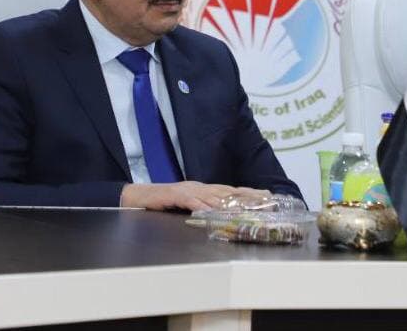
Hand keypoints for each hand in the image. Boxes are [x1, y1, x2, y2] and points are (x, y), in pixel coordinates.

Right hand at [119, 182, 270, 210]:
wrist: (137, 197)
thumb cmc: (162, 204)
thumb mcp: (187, 207)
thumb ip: (203, 211)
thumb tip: (222, 219)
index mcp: (203, 190)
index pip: (231, 191)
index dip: (250, 193)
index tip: (269, 197)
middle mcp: (199, 188)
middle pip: (228, 191)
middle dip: (248, 196)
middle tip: (267, 200)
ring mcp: (187, 190)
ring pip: (213, 195)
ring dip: (231, 202)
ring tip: (247, 208)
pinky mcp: (174, 194)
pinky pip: (191, 201)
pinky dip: (202, 205)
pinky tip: (212, 211)